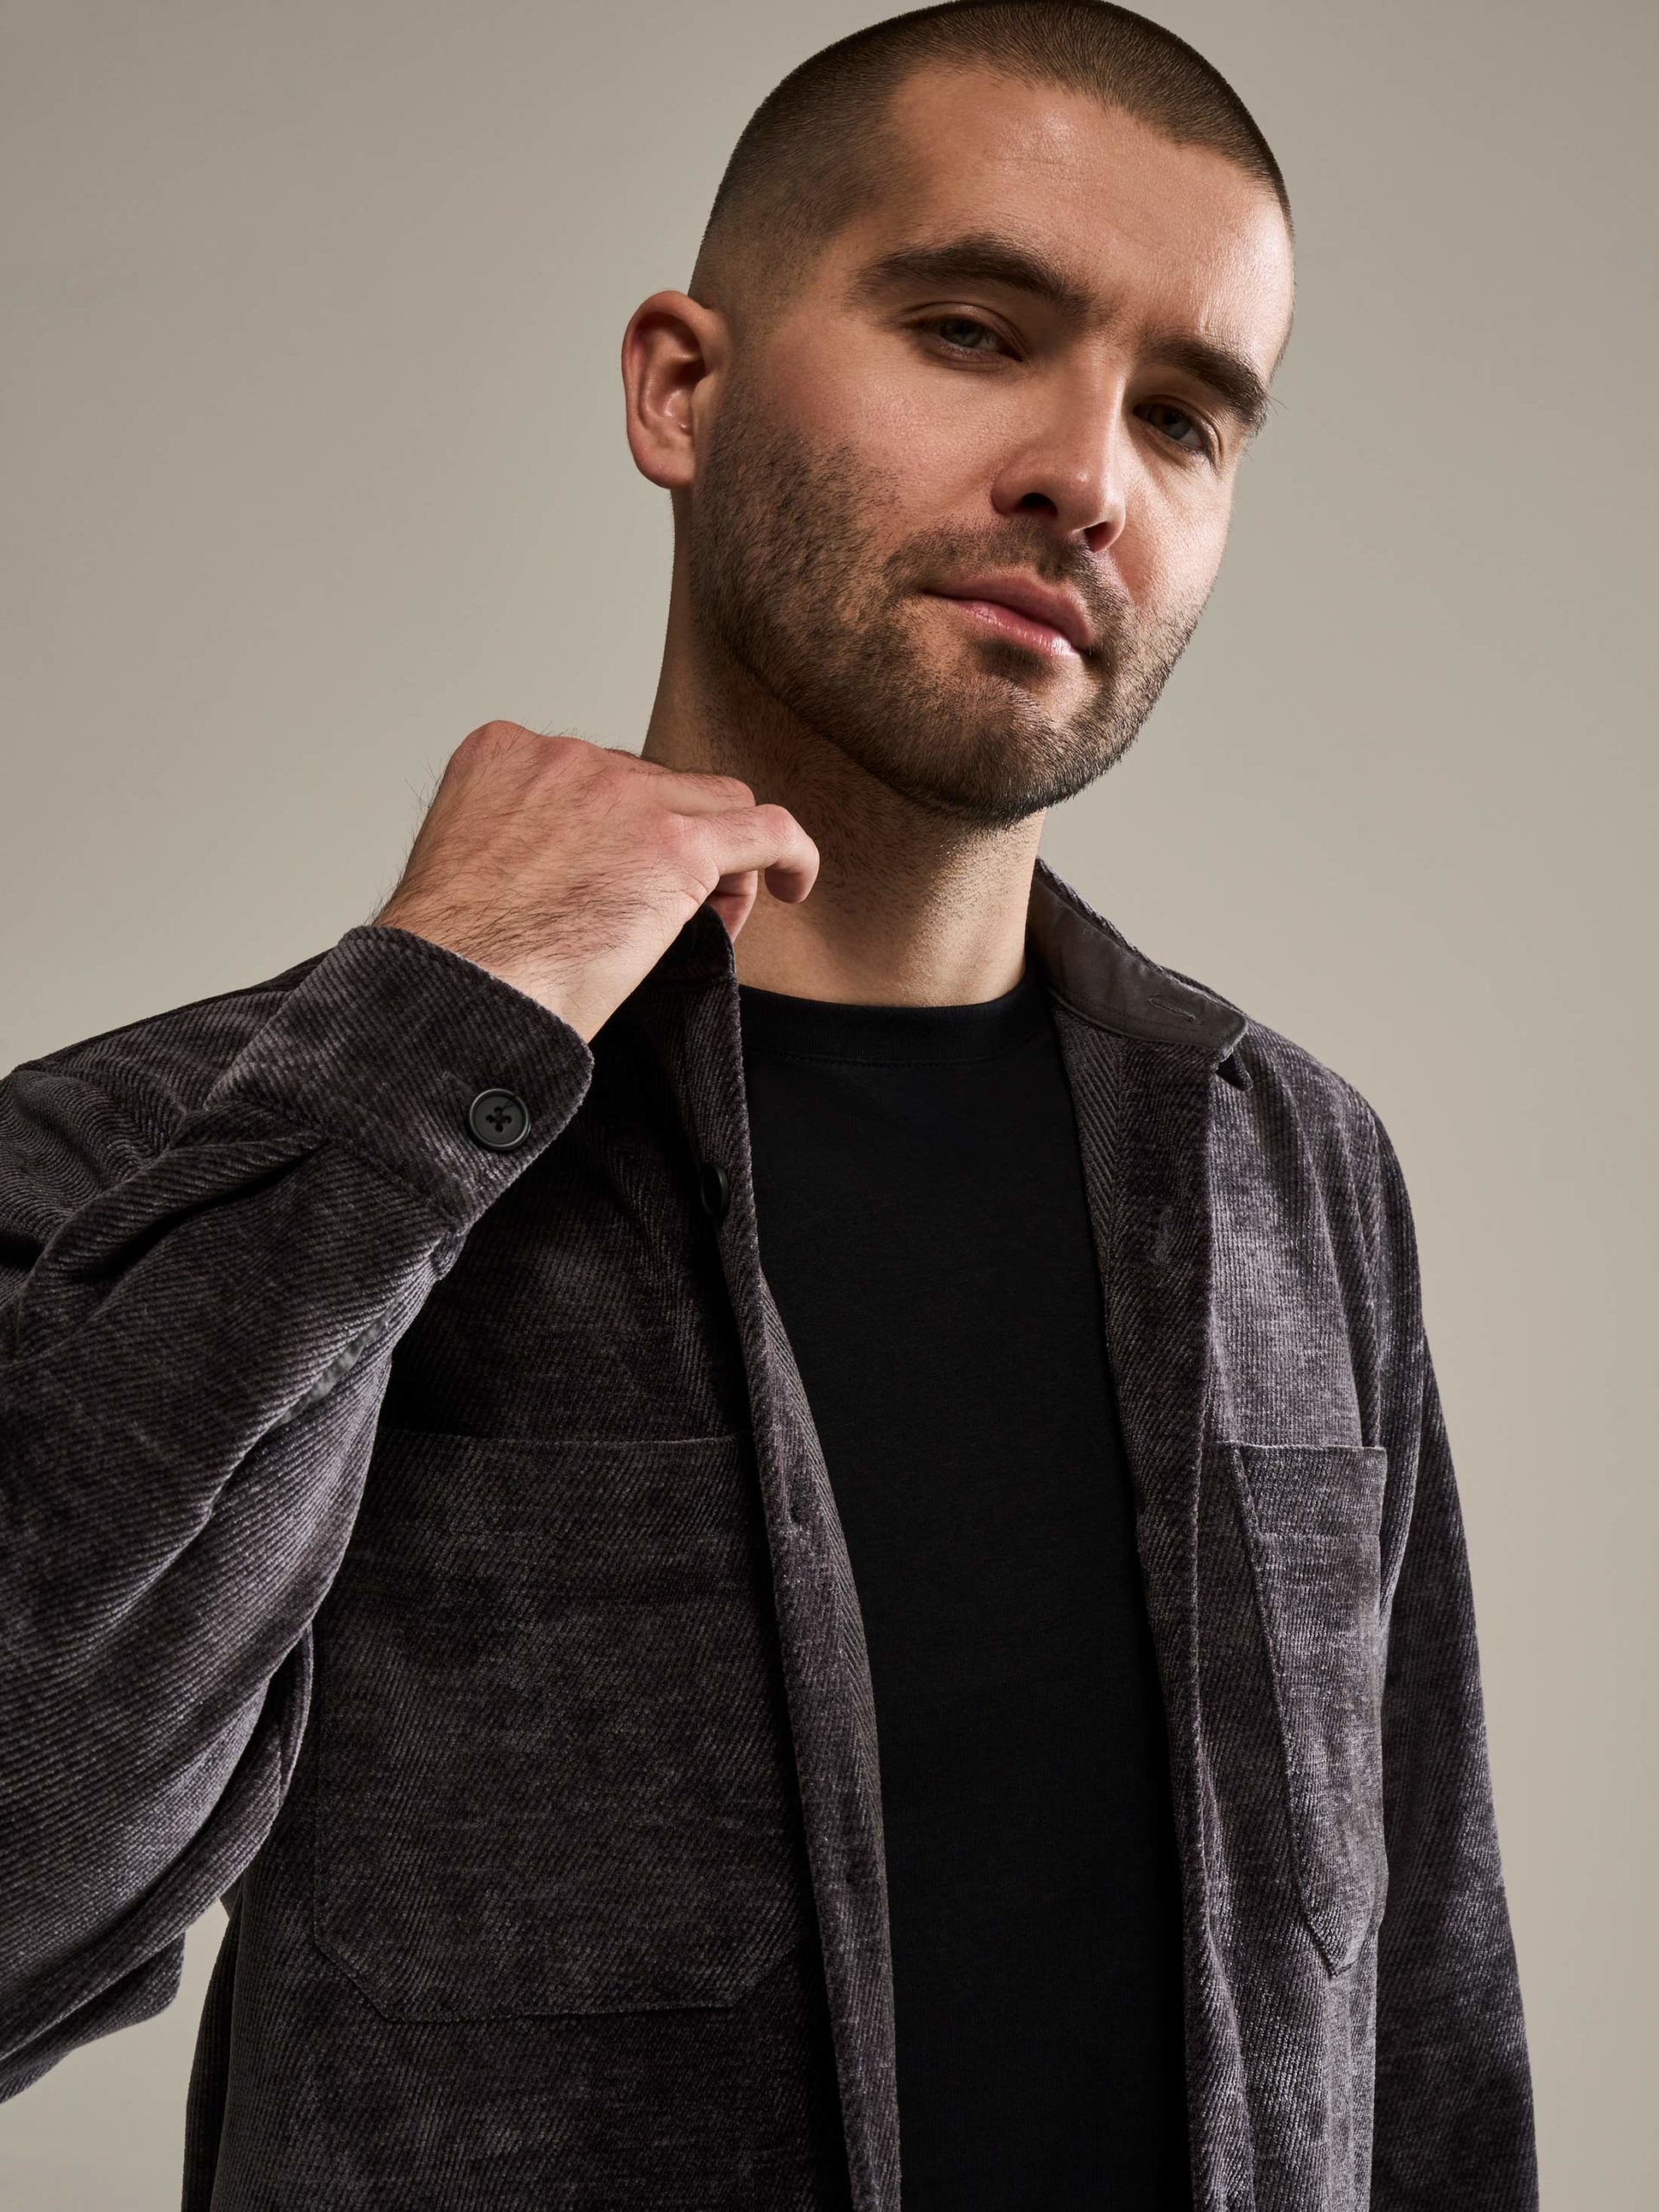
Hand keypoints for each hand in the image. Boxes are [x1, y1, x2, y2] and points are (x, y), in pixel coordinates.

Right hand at [370, 721, 817, 1039]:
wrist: (450, 993)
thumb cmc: (452, 963)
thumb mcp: (471, 874)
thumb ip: (523, 850)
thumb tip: (584, 883)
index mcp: (502, 755)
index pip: (596, 774)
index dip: (622, 828)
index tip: (617, 882)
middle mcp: (564, 758)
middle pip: (657, 783)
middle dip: (671, 838)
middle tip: (663, 914)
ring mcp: (622, 794)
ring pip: (714, 802)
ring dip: (719, 855)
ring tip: (709, 918)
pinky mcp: (676, 845)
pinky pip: (767, 828)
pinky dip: (789, 853)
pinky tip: (793, 885)